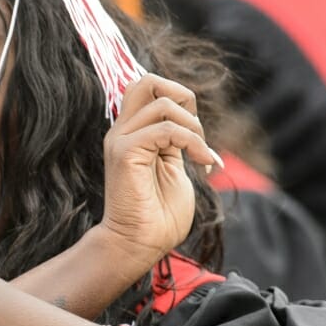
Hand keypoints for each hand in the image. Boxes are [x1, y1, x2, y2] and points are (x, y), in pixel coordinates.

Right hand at [96, 74, 219, 272]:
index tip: (198, 136)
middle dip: (181, 95)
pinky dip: (194, 143)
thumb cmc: (158, 215)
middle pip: (146, 81)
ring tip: (203, 156)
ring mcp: (121, 140)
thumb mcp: (173, 167)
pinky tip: (204, 165)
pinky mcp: (125, 153)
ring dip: (194, 127)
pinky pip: (167, 129)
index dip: (180, 100)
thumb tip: (191, 120)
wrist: (139, 245)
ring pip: (162, 103)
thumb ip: (176, 141)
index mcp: (132, 132)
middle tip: (196, 130)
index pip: (149, 89)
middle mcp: (122, 131)